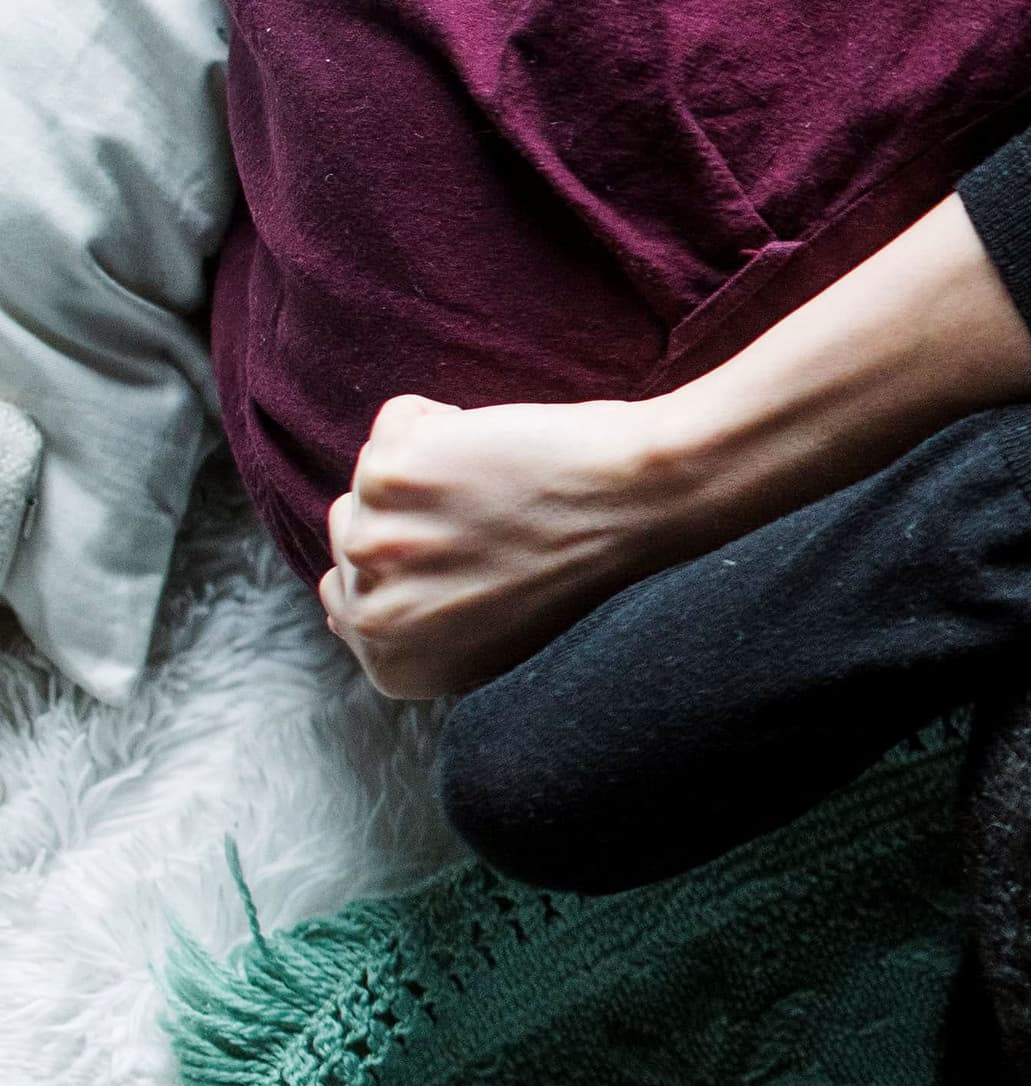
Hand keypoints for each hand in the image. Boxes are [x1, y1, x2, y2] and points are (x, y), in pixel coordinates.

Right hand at [319, 393, 699, 698]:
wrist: (640, 504)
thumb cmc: (580, 557)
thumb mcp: (490, 626)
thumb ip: (413, 619)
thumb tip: (335, 597)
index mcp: (398, 666)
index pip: (348, 600)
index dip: (404, 559)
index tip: (460, 546)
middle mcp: (376, 619)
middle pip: (350, 534)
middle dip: (410, 515)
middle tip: (491, 519)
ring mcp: (374, 544)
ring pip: (370, 476)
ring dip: (428, 466)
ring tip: (500, 489)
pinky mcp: (390, 477)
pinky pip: (400, 421)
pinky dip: (445, 419)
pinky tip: (499, 449)